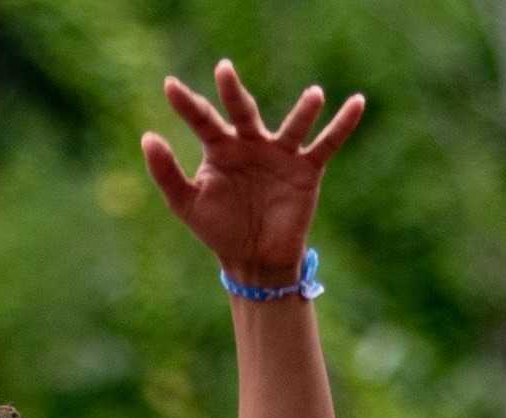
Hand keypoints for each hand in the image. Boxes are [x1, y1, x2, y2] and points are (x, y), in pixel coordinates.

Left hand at [141, 62, 363, 286]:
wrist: (254, 261)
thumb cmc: (219, 230)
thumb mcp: (187, 205)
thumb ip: (166, 173)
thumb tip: (148, 136)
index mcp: (220, 148)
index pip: (203, 119)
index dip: (186, 104)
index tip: (169, 87)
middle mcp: (250, 143)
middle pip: (243, 111)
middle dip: (233, 91)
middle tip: (224, 68)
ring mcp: (280, 154)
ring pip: (292, 125)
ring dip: (304, 111)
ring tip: (314, 95)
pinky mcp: (306, 169)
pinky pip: (327, 143)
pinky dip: (342, 124)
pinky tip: (357, 103)